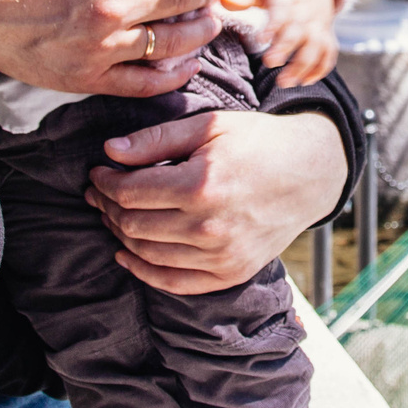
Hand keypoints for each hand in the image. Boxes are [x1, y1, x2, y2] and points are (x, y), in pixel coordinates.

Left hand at [86, 111, 347, 294]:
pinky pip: (172, 281)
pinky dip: (143, 270)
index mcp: (202, 185)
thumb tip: (109, 151)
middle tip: (101, 193)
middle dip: (107, 207)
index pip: (130, 192)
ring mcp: (221, 256)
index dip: (105, 182)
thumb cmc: (257, 143)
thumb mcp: (208, 126)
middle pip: (133, 224)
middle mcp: (209, 227)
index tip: (98, 172)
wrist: (310, 175)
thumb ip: (155, 139)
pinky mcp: (230, 274)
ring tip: (115, 215)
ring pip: (146, 253)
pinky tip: (127, 253)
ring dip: (121, 234)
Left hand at [244, 0, 339, 86]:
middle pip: (300, 30)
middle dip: (286, 48)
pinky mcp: (326, 33)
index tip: (260, 39)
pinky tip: (304, 81)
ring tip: (283, 82)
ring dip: (303, 66)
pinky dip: (320, 69)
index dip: (274, 24)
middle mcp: (306, 9)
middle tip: (269, 63)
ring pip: (317, 46)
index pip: (282, 8)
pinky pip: (329, 53)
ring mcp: (318, 22)